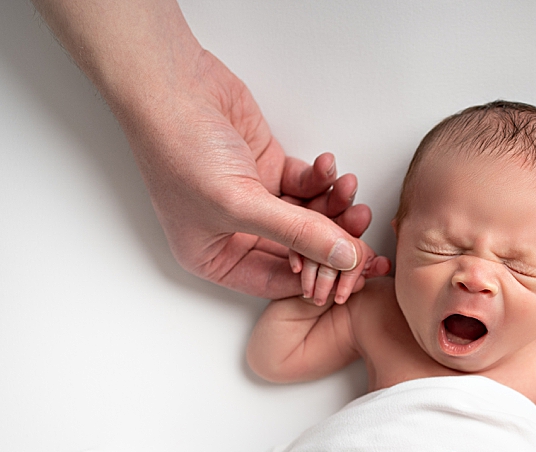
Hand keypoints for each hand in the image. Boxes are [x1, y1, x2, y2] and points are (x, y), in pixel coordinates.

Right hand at [122, 48, 389, 297]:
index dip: (318, 279)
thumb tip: (346, 258)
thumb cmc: (181, 150)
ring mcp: (252, 200)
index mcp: (215, 257)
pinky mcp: (267, 169)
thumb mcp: (241, 204)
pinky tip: (329, 168)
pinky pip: (305, 186)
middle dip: (331, 241)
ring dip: (332, 207)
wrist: (171, 86)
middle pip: (298, 251)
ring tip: (350, 192)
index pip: (278, 281)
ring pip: (306, 217)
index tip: (355, 273)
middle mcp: (234, 233)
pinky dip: (322, 179)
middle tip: (364, 233)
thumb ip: (298, 234)